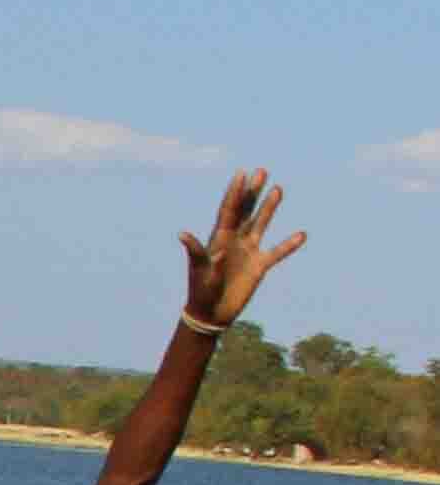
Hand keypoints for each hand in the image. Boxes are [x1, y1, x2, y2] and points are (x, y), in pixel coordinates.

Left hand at [180, 170, 303, 329]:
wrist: (211, 313)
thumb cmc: (200, 291)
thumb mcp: (199, 269)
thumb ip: (195, 251)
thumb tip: (182, 234)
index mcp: (219, 239)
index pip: (229, 210)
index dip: (235, 192)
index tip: (241, 173)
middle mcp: (235, 240)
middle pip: (246, 211)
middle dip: (252, 192)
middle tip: (261, 171)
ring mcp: (248, 251)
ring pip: (261, 224)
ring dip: (269, 208)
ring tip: (278, 188)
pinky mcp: (260, 266)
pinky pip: (278, 252)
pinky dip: (289, 245)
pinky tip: (302, 235)